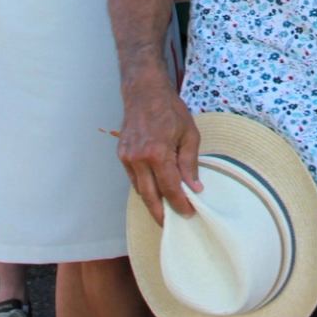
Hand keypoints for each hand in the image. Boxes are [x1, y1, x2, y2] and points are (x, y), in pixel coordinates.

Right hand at [117, 76, 202, 223]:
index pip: (170, 188)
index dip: (180, 204)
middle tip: (173, 225)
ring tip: (166, 211)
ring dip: (152, 202)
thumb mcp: (189, 134)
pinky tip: (154, 191)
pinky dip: (144, 187)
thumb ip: (190, 163)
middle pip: (150, 196)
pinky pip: (133, 179)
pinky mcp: (121, 155)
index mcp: (157, 153)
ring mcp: (127, 157)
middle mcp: (138, 158)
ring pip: (139, 190)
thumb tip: (194, 188)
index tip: (189, 213)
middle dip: (161, 214)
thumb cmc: (170, 110)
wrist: (144, 92)